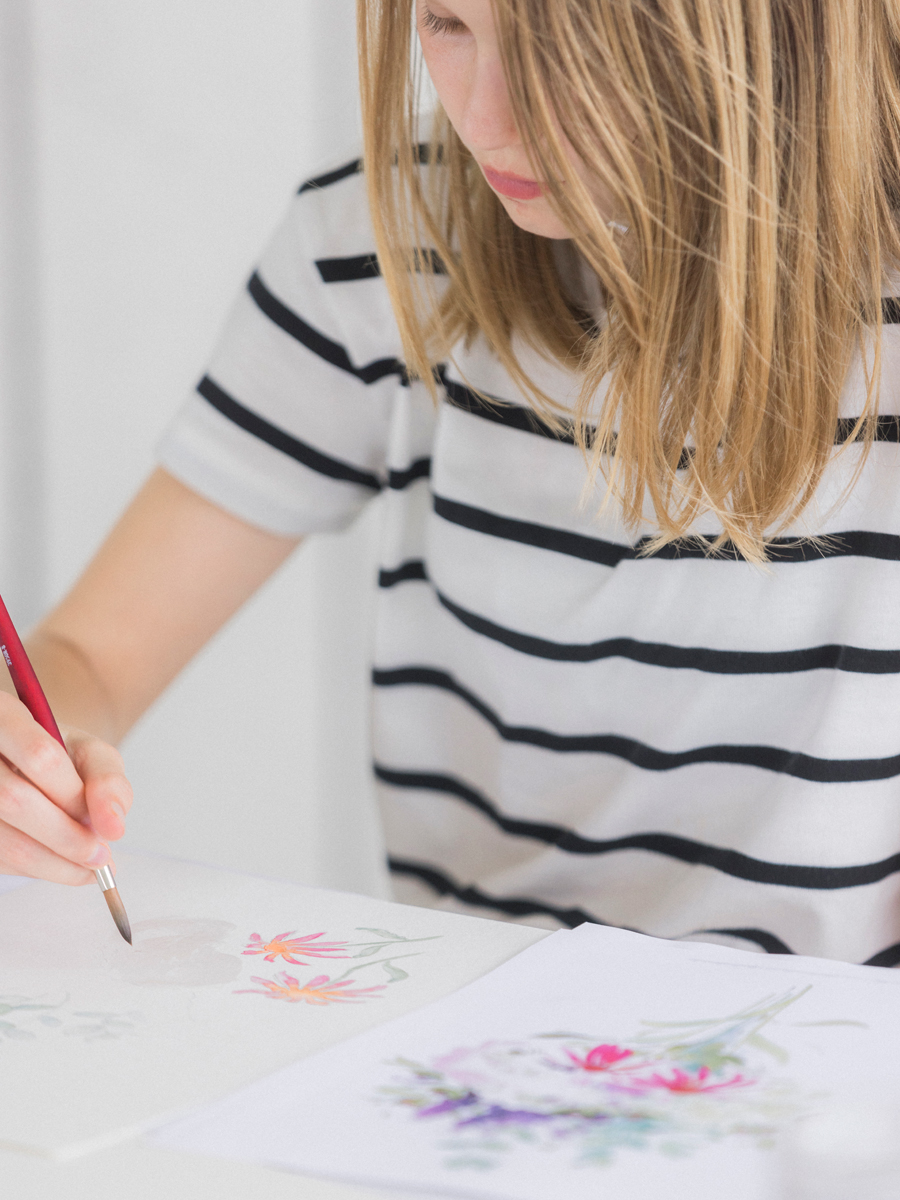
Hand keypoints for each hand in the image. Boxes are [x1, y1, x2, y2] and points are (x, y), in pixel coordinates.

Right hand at [0, 692, 131, 884]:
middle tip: (100, 857)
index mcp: (5, 715)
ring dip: (52, 863)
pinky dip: (35, 869)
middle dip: (67, 838)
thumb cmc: (59, 756)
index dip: (75, 797)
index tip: (105, 824)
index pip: (41, 757)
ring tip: (87, 867)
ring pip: (3, 840)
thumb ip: (107, 781)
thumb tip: (113, 827)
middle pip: (15, 800)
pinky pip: (0, 859)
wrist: (23, 762)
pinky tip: (59, 863)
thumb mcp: (90, 753)